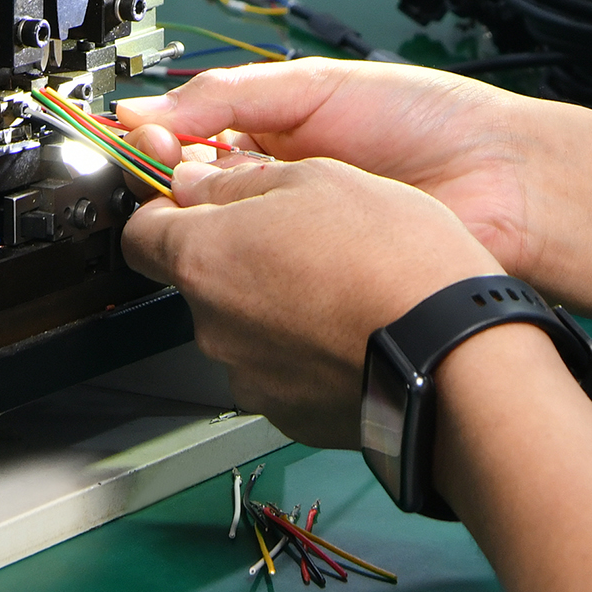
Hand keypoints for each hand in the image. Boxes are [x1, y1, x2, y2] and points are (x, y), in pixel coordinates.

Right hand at [112, 59, 560, 280]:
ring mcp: (298, 234)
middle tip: (170, 170)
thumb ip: (233, 94)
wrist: (500, 182)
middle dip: (175, 181)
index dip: (163, 140)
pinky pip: (263, 277)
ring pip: (224, 235)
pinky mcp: (317, 279)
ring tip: (209, 201)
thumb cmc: (427, 120)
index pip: (192, 137)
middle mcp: (280, 183)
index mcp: (276, 128)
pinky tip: (243, 245)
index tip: (144, 141)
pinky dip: (244, 263)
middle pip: (197, 190)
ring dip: (207, 220)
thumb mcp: (318, 84)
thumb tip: (152, 106)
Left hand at [121, 151, 502, 446]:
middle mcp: (213, 325)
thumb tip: (202, 183)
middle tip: (296, 232)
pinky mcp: (289, 413)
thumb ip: (242, 181)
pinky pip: (280, 368)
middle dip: (235, 254)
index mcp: (206, 258)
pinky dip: (302, 348)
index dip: (169, 208)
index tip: (201, 196)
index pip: (140, 233)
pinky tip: (350, 325)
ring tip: (338, 281)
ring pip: (241, 325)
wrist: (451, 359)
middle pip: (198, 278)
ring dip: (273, 301)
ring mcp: (250, 376)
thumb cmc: (394, 264)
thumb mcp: (319, 178)